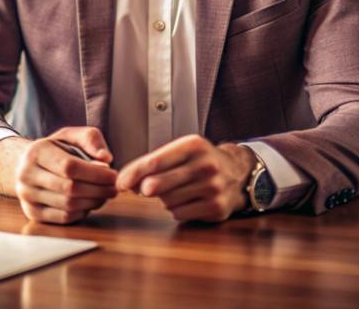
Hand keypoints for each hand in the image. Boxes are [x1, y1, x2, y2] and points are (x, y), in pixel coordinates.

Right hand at [3, 127, 117, 224]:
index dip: (95, 174)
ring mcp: (27, 196)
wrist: (26, 165)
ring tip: (104, 194)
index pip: (69, 166)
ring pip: (68, 205)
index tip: (113, 175)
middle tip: (114, 188)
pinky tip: (89, 203)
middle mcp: (26, 174)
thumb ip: (91, 139)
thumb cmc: (55, 150)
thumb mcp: (71, 135)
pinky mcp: (32, 213)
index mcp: (36, 152)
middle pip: (70, 188)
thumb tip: (106, 159)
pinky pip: (64, 218)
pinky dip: (82, 212)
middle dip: (98, 190)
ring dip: (93, 202)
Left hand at [115, 135, 255, 221]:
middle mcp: (205, 165)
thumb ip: (155, 163)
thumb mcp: (182, 152)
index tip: (120, 183)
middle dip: (144, 189)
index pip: (155, 161)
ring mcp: (213, 187)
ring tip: (174, 191)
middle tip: (142, 190)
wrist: (238, 173)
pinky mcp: (217, 207)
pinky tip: (186, 200)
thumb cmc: (200, 162)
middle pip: (158, 183)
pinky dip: (176, 209)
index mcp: (193, 146)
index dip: (134, 174)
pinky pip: (180, 213)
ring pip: (167, 201)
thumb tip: (127, 183)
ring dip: (163, 199)